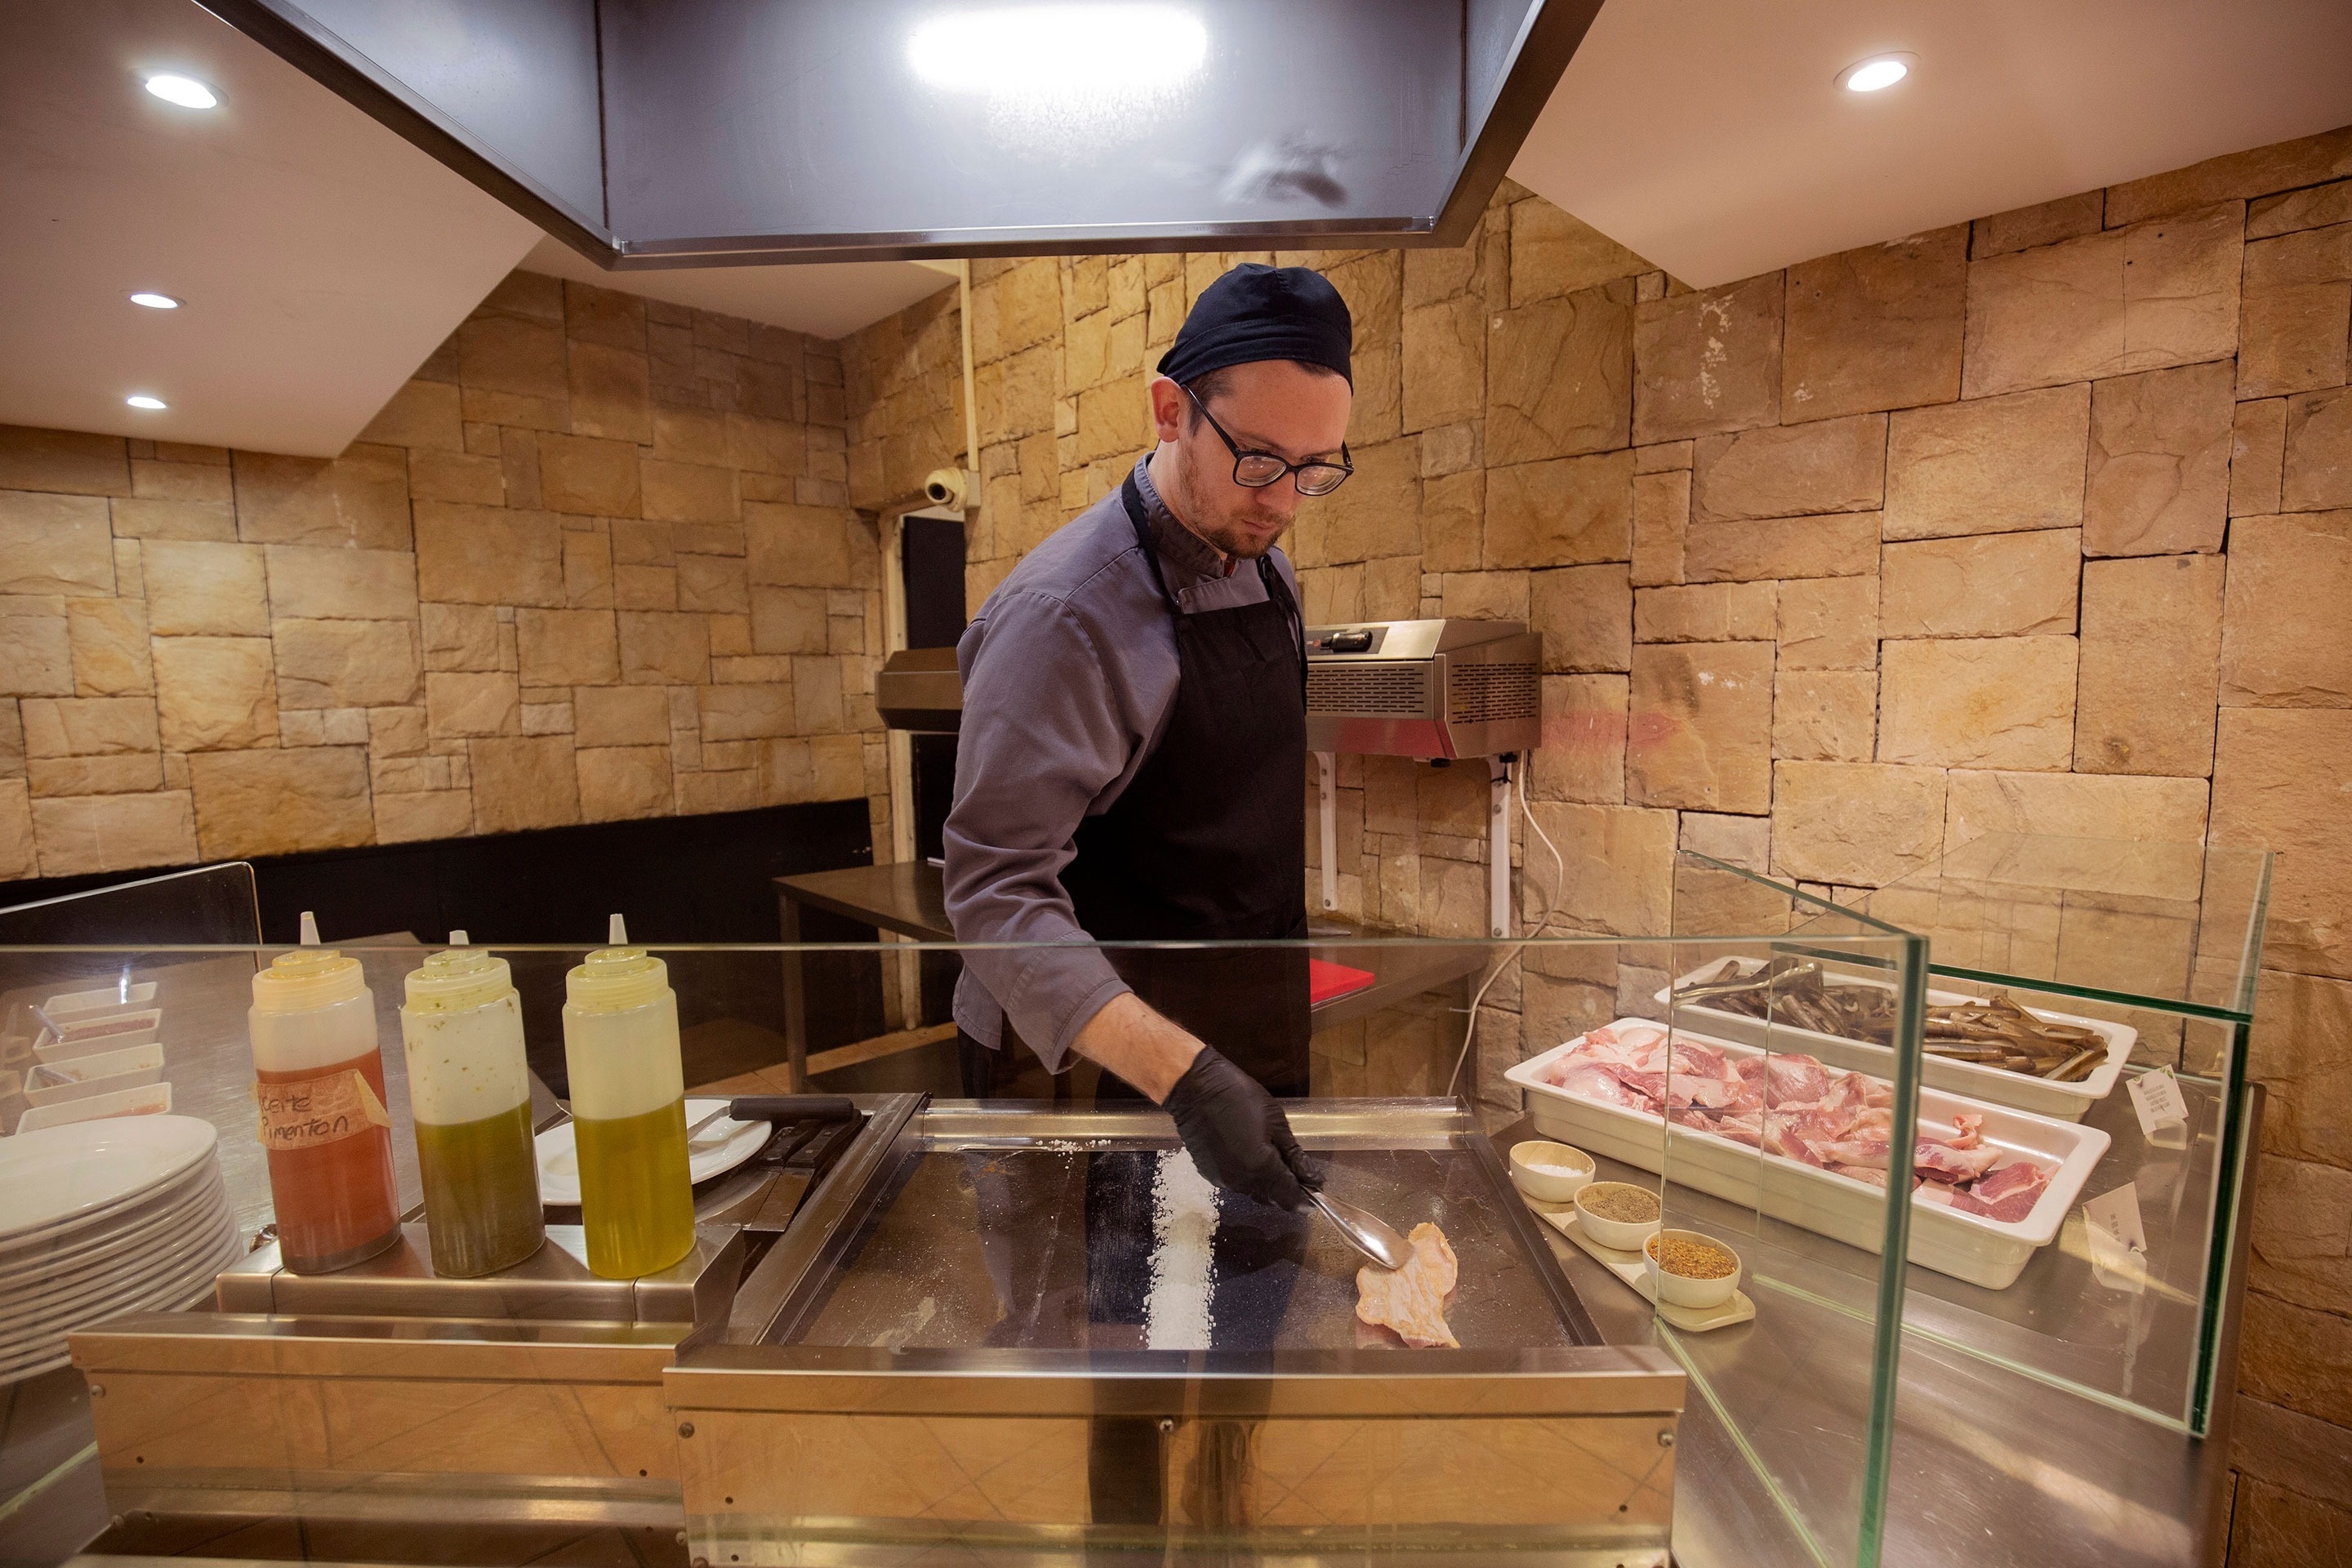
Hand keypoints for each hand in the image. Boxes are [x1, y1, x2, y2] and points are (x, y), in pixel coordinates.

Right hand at [1161, 1046, 1322, 1210]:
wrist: (1195, 1088)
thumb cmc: (1240, 1096)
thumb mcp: (1276, 1121)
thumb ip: (1294, 1155)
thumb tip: (1313, 1179)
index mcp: (1260, 1169)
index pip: (1290, 1198)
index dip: (1305, 1198)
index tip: (1315, 1188)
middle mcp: (1241, 1182)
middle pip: (1271, 1198)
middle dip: (1286, 1189)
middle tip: (1294, 1167)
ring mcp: (1221, 1180)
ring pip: (1252, 1191)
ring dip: (1265, 1182)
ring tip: (1270, 1157)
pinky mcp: (1208, 1173)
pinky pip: (1235, 1182)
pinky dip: (1247, 1175)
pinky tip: (1247, 1153)